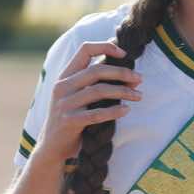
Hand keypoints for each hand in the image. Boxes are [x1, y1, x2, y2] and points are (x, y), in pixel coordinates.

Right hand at [36, 40, 141, 164]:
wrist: (53, 146)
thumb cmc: (72, 116)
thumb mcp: (77, 94)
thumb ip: (94, 79)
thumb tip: (125, 66)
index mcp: (65, 75)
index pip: (85, 49)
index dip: (106, 47)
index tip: (125, 54)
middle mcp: (62, 87)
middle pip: (96, 71)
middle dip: (122, 73)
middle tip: (140, 78)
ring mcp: (64, 104)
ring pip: (99, 91)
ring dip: (124, 92)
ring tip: (139, 96)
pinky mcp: (70, 121)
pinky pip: (97, 114)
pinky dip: (115, 111)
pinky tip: (126, 110)